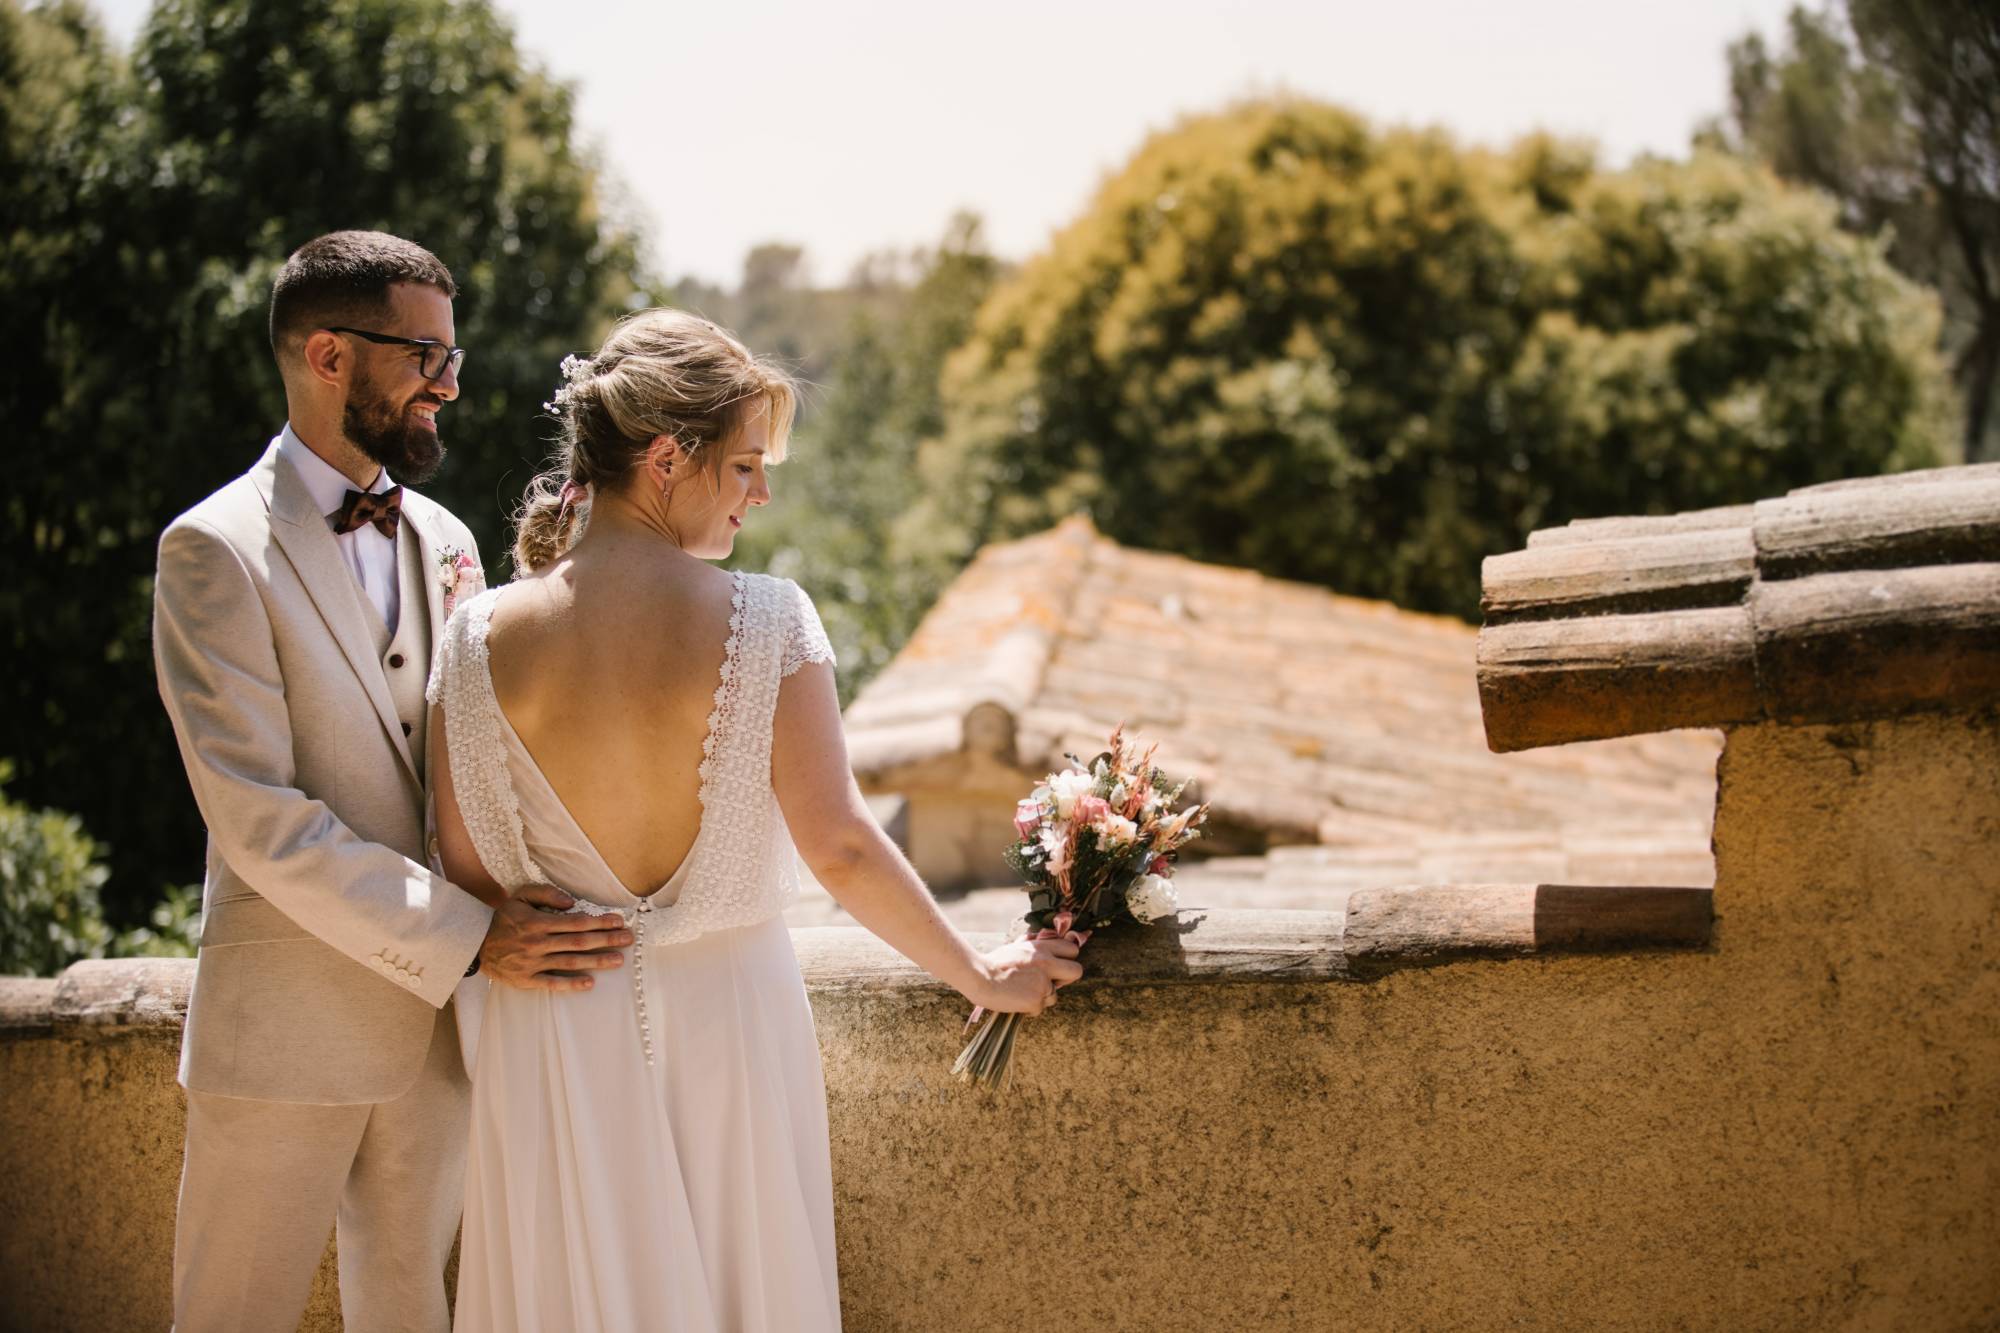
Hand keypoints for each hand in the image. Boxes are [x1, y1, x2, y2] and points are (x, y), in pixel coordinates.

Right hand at [477, 884, 631, 992]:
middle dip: (606, 940)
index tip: (619, 921)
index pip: (575, 923)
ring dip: (596, 961)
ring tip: (618, 960)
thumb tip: (571, 902)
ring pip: (570, 962)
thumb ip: (545, 893)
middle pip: (578, 942)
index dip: (599, 922)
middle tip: (628, 940)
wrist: (474, 944)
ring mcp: (532, 963)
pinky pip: (552, 983)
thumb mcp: (519, 896)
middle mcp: (537, 943)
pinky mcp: (526, 980)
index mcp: (537, 922)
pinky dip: (571, 984)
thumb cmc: (502, 918)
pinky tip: (590, 983)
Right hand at [971, 935, 1083, 1015]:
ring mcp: (1043, 983)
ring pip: (1056, 995)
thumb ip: (1032, 943)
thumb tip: (1042, 937)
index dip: (1067, 958)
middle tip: (1053, 982)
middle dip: (1067, 978)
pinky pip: (1040, 1008)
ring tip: (1023, 992)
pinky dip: (1029, 1008)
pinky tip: (1016, 1000)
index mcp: (1041, 948)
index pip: (1072, 949)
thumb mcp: (1016, 946)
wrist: (980, 978)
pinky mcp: (1036, 1001)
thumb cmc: (994, 962)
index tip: (1058, 965)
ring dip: (1043, 996)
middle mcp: (1046, 964)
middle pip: (1077, 971)